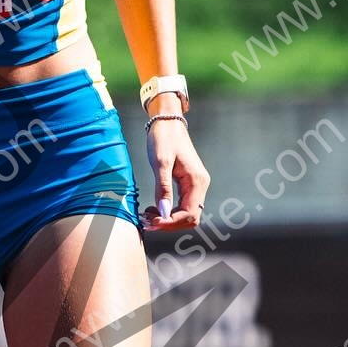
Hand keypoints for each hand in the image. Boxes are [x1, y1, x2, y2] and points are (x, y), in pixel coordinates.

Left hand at [142, 116, 208, 231]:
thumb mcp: (160, 163)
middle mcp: (200, 185)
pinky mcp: (188, 184)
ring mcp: (196, 185)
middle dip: (169, 223)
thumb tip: (164, 212)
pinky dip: (169, 212)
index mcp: (196, 181)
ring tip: (148, 216)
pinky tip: (153, 209)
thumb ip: (163, 189)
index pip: (189, 214)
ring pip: (186, 214)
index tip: (152, 222)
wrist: (167, 122)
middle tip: (147, 221)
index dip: (171, 222)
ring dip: (168, 219)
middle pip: (190, 218)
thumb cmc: (164, 138)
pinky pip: (182, 205)